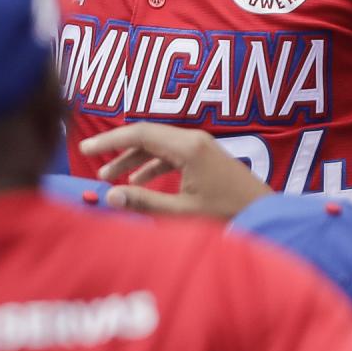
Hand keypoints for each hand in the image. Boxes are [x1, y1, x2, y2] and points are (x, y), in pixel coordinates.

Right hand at [77, 123, 272, 220]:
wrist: (266, 216)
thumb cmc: (228, 215)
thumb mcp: (181, 212)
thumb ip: (143, 202)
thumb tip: (109, 196)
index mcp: (187, 148)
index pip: (138, 134)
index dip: (108, 141)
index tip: (85, 150)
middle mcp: (194, 140)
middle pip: (146, 136)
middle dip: (117, 149)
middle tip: (91, 161)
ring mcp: (202, 147)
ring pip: (157, 145)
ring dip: (133, 159)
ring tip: (111, 178)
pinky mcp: (206, 158)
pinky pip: (170, 154)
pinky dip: (151, 164)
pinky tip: (139, 180)